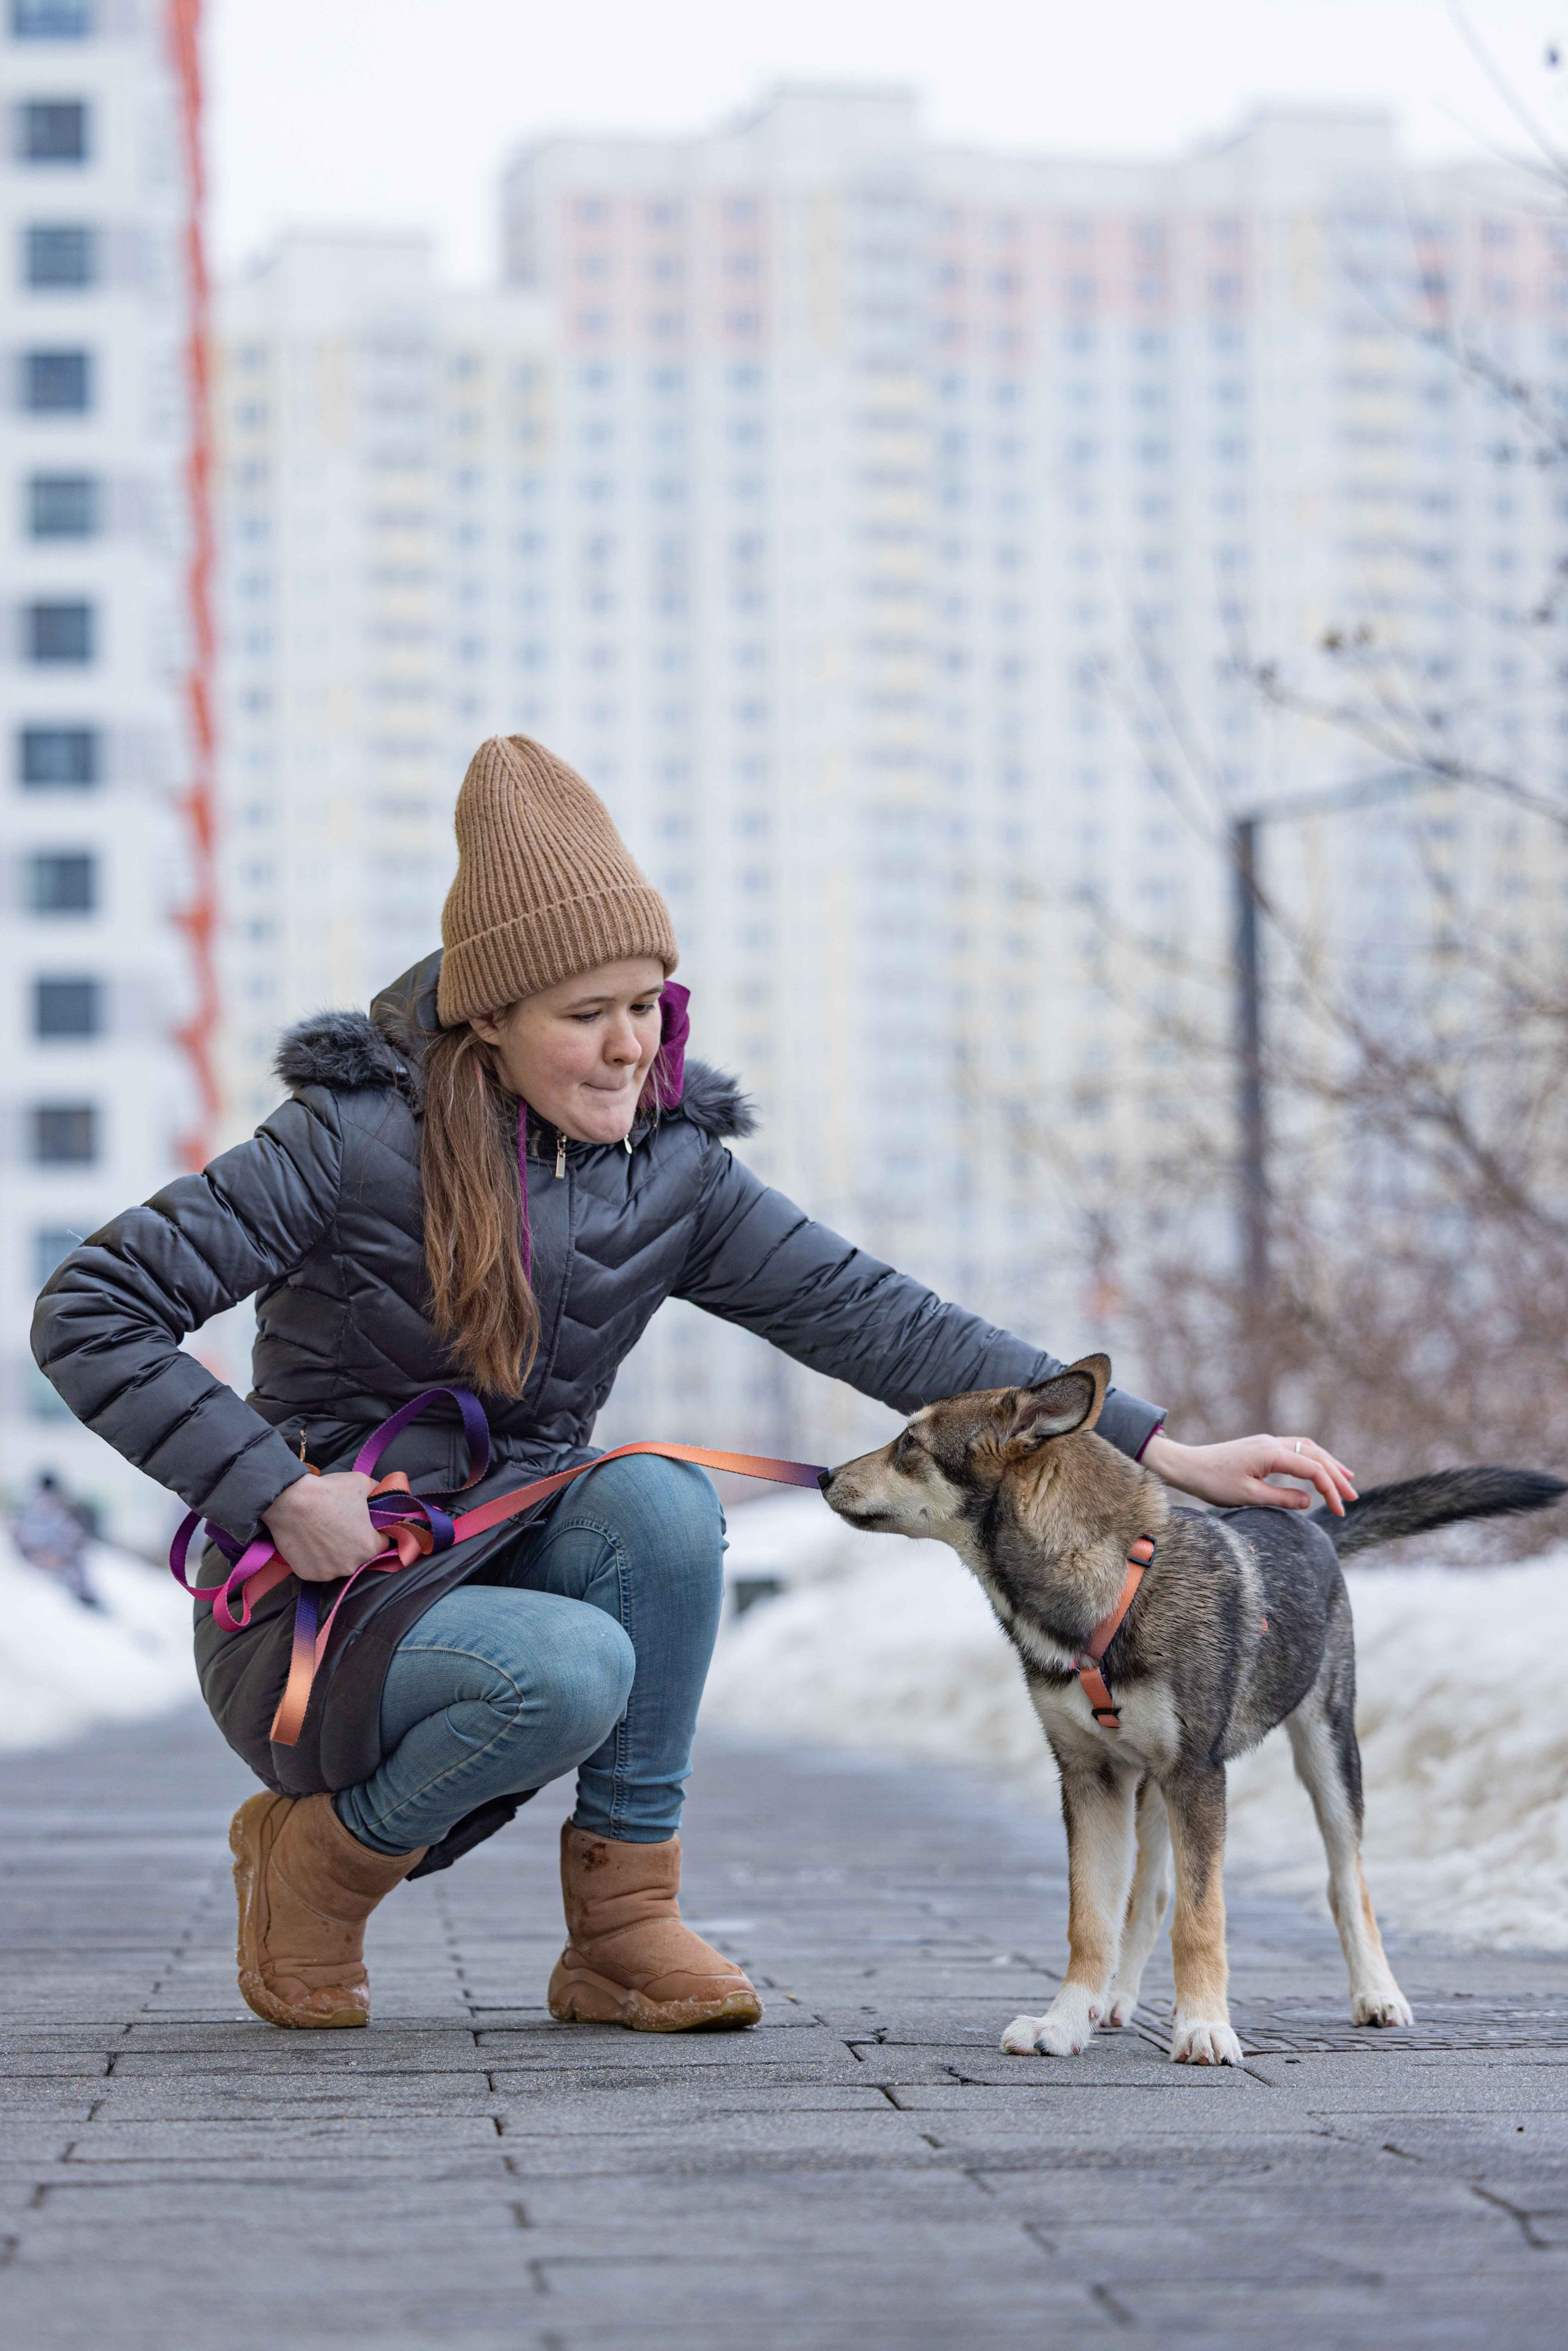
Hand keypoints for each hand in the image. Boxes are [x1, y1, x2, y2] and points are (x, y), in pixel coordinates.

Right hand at [261, 1471, 382, 1582]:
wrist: (288, 1501)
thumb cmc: (327, 1492)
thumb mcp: (361, 1482)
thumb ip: (377, 1490)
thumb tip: (382, 1491)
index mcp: (369, 1547)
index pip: (381, 1542)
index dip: (375, 1531)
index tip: (364, 1524)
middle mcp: (351, 1566)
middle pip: (359, 1555)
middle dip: (354, 1542)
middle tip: (340, 1526)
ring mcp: (328, 1573)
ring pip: (338, 1563)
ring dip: (335, 1552)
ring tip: (323, 1533)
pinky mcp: (308, 1574)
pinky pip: (318, 1567)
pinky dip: (316, 1558)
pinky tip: (310, 1542)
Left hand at [1142, 1432, 1356, 1516]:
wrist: (1187, 1465)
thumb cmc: (1213, 1483)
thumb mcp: (1248, 1497)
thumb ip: (1281, 1499)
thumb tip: (1310, 1501)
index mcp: (1270, 1454)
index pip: (1312, 1469)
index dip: (1330, 1489)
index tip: (1340, 1510)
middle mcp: (1272, 1443)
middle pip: (1315, 1455)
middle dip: (1336, 1475)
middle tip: (1352, 1497)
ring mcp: (1266, 1442)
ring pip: (1306, 1448)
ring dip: (1327, 1463)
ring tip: (1346, 1479)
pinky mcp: (1261, 1447)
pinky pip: (1294, 1448)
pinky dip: (1311, 1458)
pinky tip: (1317, 1468)